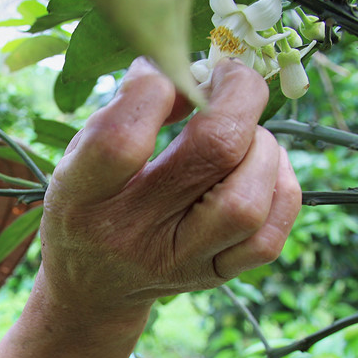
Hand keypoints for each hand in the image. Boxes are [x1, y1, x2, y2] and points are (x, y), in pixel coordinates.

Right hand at [41, 57, 300, 320]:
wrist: (93, 286)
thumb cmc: (86, 203)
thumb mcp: (77, 157)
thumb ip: (124, 111)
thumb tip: (192, 74)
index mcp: (80, 199)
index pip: (122, 140)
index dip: (156, 87)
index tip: (163, 70)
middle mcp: (130, 235)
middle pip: (213, 153)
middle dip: (237, 95)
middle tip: (228, 77)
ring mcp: (178, 263)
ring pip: (249, 199)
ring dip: (261, 145)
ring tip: (243, 132)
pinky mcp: (213, 277)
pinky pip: (270, 236)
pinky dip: (280, 188)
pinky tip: (260, 167)